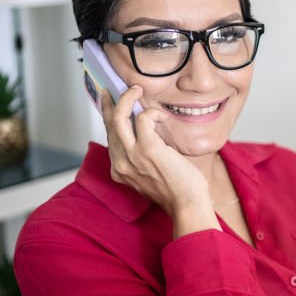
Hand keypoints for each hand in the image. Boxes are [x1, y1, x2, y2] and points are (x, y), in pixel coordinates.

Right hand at [101, 86, 210, 219]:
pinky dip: (153, 113)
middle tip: (114, 90)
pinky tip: (162, 117)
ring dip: (126, 99)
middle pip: (108, 125)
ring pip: (118, 117)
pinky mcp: (147, 149)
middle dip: (109, 103)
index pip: (109, 138)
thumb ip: (142, 157)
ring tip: (136, 90)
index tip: (110, 105)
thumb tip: (147, 133)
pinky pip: (143, 118)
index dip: (108, 119)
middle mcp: (120, 163)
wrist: (187, 205)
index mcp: (120, 170)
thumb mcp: (151, 174)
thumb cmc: (177, 190)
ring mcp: (132, 156)